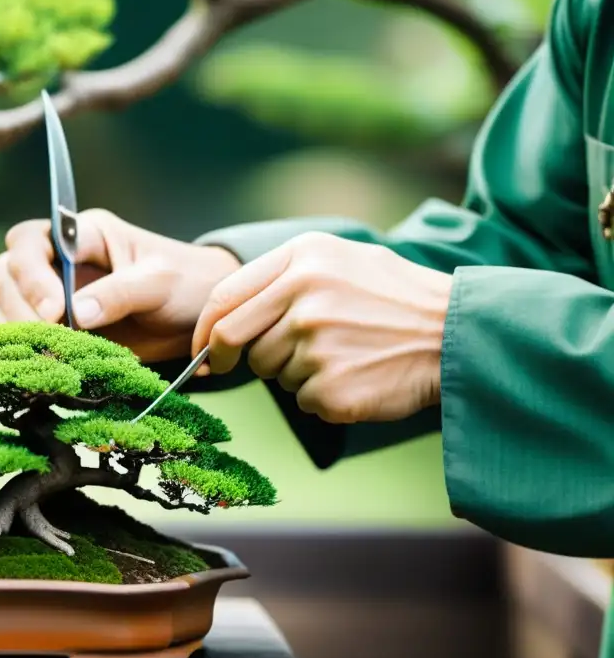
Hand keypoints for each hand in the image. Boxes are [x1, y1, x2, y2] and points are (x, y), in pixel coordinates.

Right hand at [0, 208, 241, 361]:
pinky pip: (14, 328)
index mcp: (84, 235)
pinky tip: (37, 357)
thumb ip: (120, 293)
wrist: (199, 316)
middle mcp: (60, 259)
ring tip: (43, 350)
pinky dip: (17, 342)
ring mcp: (52, 292)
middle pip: (7, 270)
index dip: (32, 274)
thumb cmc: (185, 284)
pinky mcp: (54, 325)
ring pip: (1, 298)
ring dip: (12, 325)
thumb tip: (76, 314)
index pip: (32, 240)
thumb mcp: (159, 282)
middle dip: (19, 304)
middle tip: (47, 335)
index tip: (56, 311)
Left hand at [191, 232, 452, 423]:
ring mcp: (316, 344)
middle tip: (245, 366)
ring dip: (294, 372)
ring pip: (272, 372)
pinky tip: (356, 375)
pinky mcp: (330, 387)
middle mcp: (303, 298)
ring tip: (341, 354)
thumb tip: (223, 314)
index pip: (224, 299)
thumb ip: (281, 276)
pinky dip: (322, 396)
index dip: (204, 332)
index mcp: (301, 260)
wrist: (456, 332)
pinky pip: (302, 399)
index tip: (202, 351)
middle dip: (236, 358)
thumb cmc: (394, 296)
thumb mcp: (339, 258)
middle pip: (237, 342)